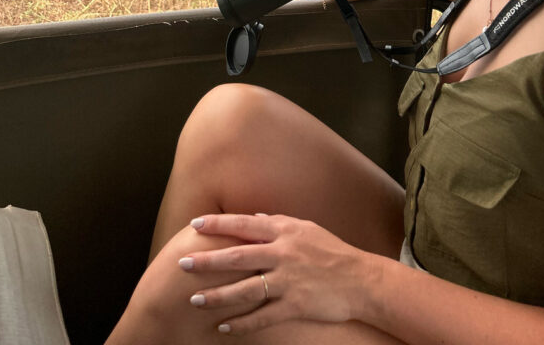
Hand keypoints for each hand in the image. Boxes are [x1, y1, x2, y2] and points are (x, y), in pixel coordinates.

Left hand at [178, 213, 370, 334]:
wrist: (360, 279)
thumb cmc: (332, 251)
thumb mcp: (306, 228)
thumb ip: (279, 222)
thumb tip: (255, 216)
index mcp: (285, 231)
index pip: (245, 224)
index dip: (219, 224)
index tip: (195, 224)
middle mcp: (283, 253)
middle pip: (238, 257)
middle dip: (207, 261)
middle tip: (183, 264)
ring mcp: (288, 280)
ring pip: (245, 289)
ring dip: (218, 296)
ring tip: (195, 300)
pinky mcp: (295, 305)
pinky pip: (262, 317)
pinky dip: (241, 323)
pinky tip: (223, 327)